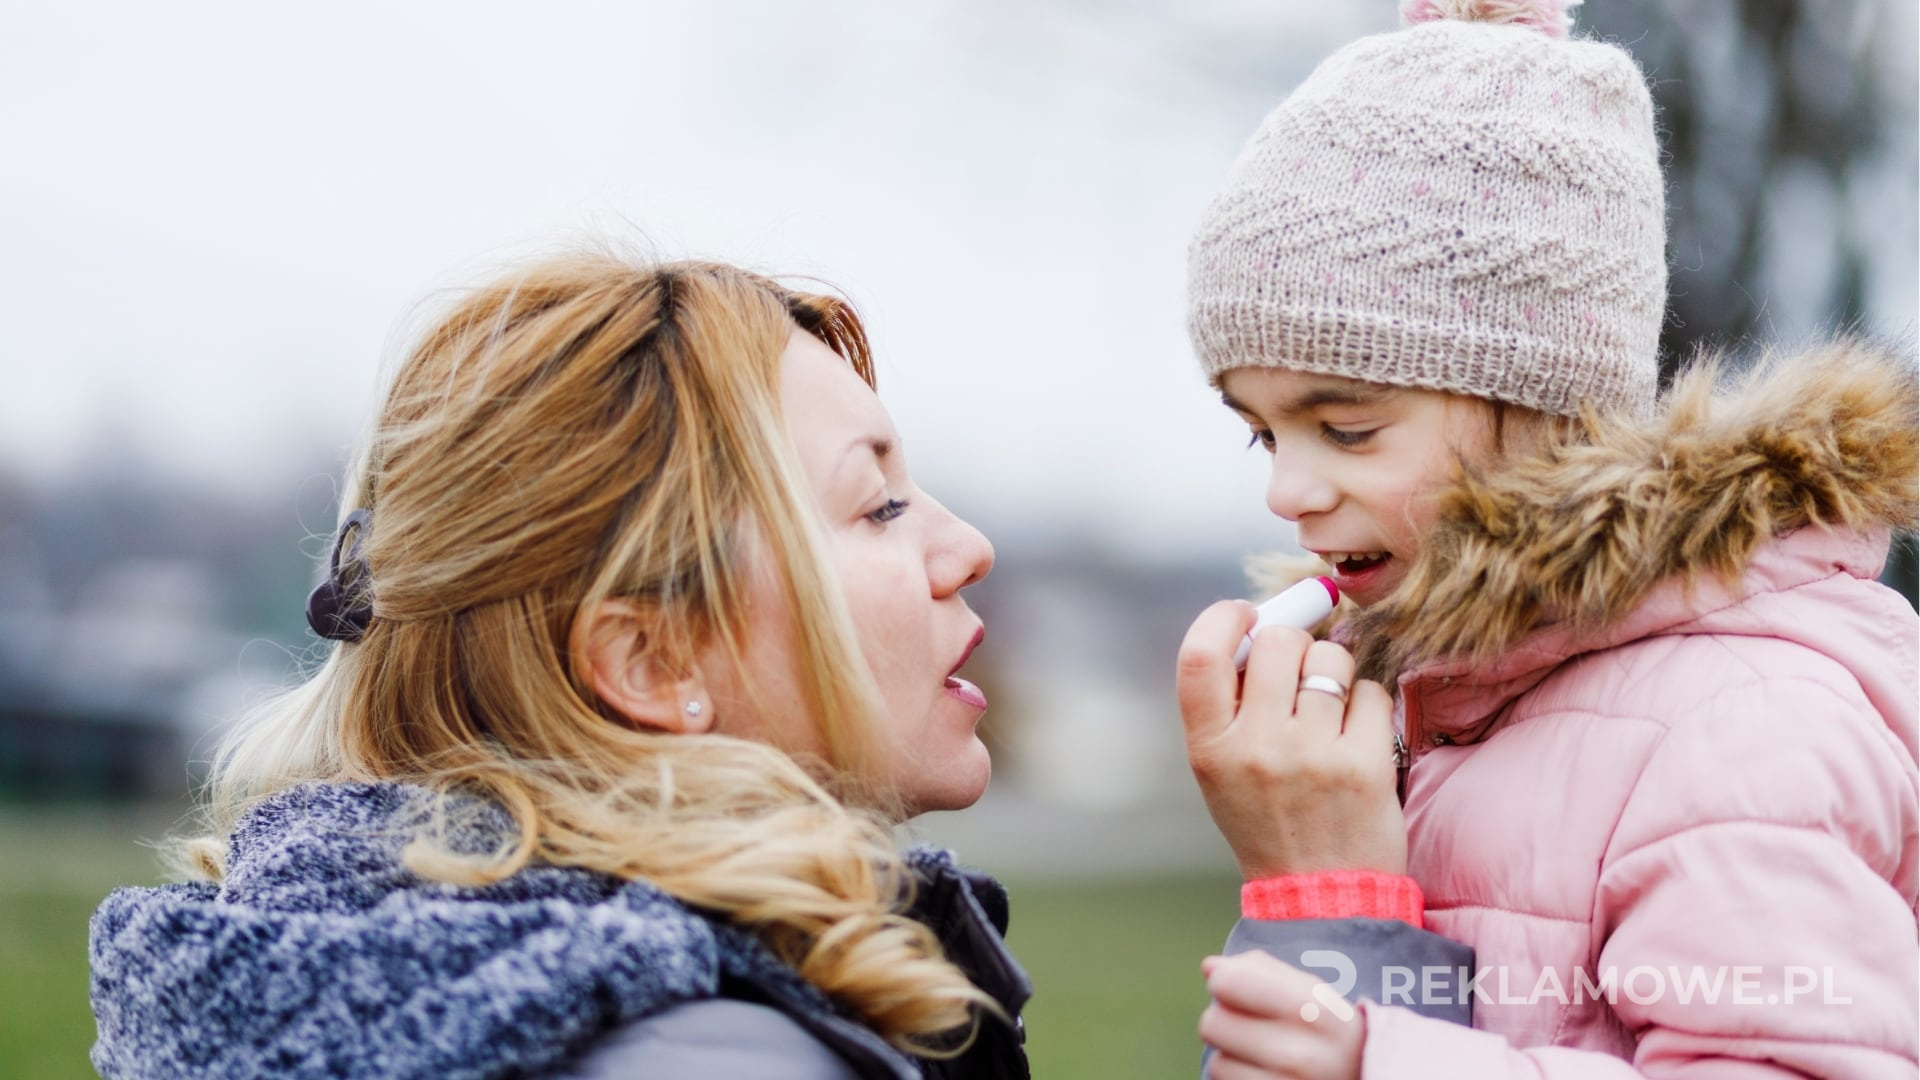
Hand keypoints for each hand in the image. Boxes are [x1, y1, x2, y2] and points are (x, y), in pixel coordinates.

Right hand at [1176, 601, 1405, 880]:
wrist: (1319, 896)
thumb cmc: (1269, 821)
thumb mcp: (1221, 771)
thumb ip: (1230, 705)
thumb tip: (1262, 625)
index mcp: (1210, 749)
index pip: (1200, 656)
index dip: (1224, 619)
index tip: (1246, 614)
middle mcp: (1256, 748)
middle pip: (1277, 643)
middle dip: (1294, 644)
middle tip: (1299, 672)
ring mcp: (1312, 755)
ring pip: (1330, 660)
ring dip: (1334, 672)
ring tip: (1329, 710)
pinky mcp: (1364, 763)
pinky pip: (1370, 691)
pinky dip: (1366, 705)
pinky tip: (1355, 737)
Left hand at [1200, 951, 1363, 1079]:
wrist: (1364, 1079)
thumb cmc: (1333, 1034)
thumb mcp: (1315, 993)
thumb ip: (1263, 971)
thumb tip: (1209, 967)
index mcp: (1317, 1011)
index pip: (1228, 983)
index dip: (1224, 982)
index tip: (1238, 989)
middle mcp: (1303, 1055)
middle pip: (1212, 1023)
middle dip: (1225, 1021)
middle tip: (1253, 1028)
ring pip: (1216, 1062)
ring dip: (1231, 1056)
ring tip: (1264, 1056)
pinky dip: (1237, 1078)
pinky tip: (1263, 1074)